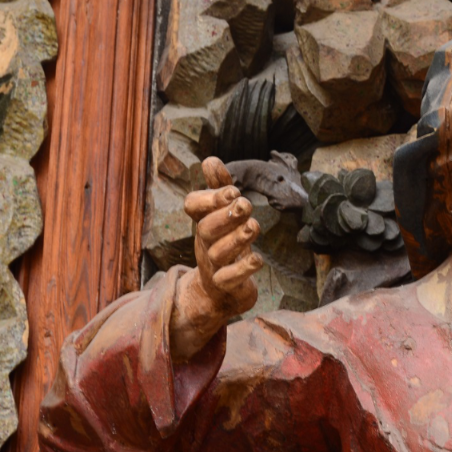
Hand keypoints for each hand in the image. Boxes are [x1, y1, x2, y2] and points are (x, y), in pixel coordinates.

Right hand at [171, 157, 262, 362]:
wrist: (219, 291)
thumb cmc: (223, 245)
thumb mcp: (221, 216)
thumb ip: (219, 190)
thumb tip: (210, 160)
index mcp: (203, 222)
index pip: (194, 206)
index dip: (211, 197)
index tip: (234, 189)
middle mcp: (204, 243)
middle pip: (206, 228)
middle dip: (226, 215)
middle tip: (246, 204)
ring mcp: (212, 266)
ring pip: (218, 253)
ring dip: (236, 239)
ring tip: (254, 226)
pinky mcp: (225, 286)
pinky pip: (228, 278)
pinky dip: (242, 269)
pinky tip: (257, 259)